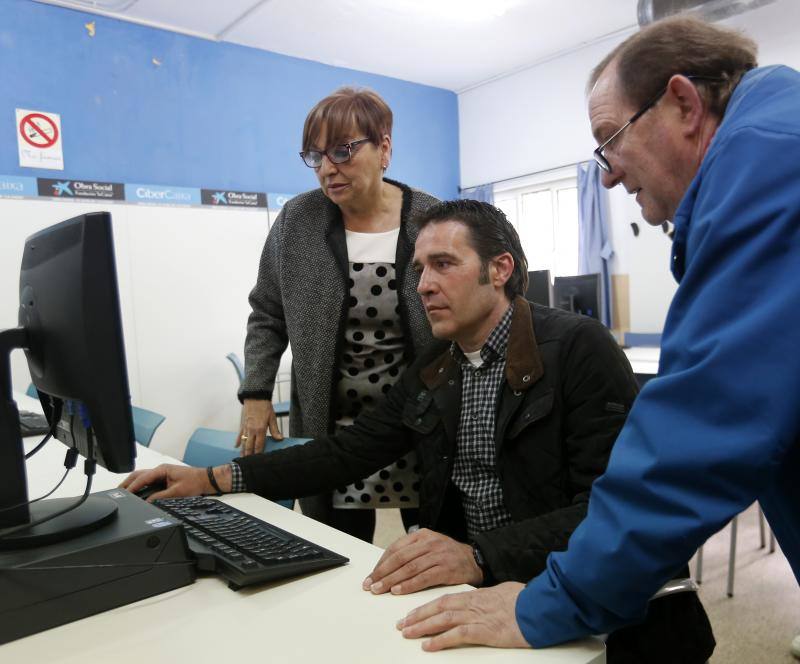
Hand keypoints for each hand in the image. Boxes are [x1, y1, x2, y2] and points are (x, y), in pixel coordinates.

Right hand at [119, 463, 229, 500]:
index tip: (124, 494)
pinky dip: (138, 485)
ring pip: (141, 477)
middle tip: (117, 492)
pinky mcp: (162, 478)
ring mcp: (161, 474)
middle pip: (138, 475)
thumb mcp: (177, 492)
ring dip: (132, 484)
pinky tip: (134, 492)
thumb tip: (148, 502)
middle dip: (127, 483)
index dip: (132, 486)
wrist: (205, 480)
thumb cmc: (195, 482)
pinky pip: (147, 481)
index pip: (142, 477)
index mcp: (162, 470)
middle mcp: (160, 470)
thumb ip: (161, 497)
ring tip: (122, 493)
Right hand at [237, 399, 282, 455]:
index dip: (258, 453)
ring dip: (243, 450)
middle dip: (249, 455)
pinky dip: (237, 441)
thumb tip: (280, 439)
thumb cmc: (265, 407)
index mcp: (260, 429)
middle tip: (249, 463)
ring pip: (243, 442)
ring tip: (242, 458)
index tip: (258, 460)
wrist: (255, 397)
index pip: (259, 445)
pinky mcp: (242, 425)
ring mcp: (245, 428)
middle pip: (249, 446)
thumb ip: (275, 430)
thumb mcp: (272, 418)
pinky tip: (236, 447)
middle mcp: (251, 430)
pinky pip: (239, 435)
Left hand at [362, 528, 482, 594]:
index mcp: (422, 535)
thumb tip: (384, 569)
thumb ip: (410, 553)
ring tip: (379, 590)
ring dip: (391, 580)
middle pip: (400, 558)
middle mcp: (429, 542)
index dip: (381, 563)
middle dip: (382, 573)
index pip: (396, 548)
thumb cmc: (447, 556)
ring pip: (409, 568)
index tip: (371, 576)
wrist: (474, 560)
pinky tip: (398, 591)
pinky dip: (408, 585)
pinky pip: (423, 578)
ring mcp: (438, 555)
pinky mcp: (446, 569)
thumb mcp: (429, 546)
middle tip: (370, 585)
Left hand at [397, 582, 528, 650]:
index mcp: (476, 597)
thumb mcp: (503, 594)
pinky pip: (457, 635)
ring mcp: (478, 617)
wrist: (540, 607)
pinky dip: (441, 640)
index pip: (444, 600)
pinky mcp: (485, 631)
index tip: (411, 613)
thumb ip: (489, 598)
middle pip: (438, 608)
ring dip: (422, 627)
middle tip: (401, 625)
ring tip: (407, 633)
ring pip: (443, 619)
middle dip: (417, 616)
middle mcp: (473, 605)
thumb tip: (484, 601)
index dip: (425, 607)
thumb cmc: (525, 601)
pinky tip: (428, 645)